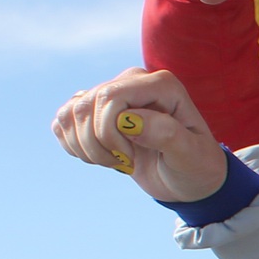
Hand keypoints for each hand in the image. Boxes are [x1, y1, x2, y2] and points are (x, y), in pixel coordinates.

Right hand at [52, 69, 230, 201]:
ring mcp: (112, 94)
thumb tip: (130, 120)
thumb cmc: (195, 165)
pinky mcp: (95, 111)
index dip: (110, 132)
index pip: (111, 96)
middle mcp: (134, 81)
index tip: (132, 159)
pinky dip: (73, 145)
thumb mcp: (190, 155)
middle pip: (87, 105)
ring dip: (85, 147)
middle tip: (125, 163)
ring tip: (114, 161)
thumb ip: (166, 135)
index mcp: (161, 84)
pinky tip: (100, 156)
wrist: (187, 177)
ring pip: (71, 113)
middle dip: (97, 144)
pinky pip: (63, 121)